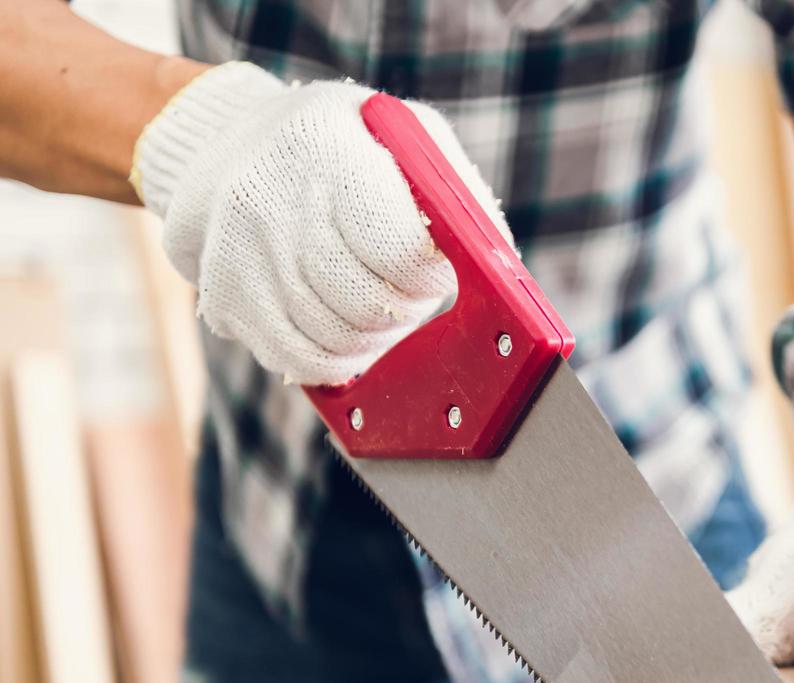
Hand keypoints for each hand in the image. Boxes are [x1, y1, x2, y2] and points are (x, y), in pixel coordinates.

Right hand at [132, 62, 511, 383]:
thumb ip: (456, 193)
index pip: (400, 252)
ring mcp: (238, 252)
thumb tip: (497, 264)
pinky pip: (298, 361)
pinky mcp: (224, 296)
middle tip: (407, 295)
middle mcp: (272, 198)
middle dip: (404, 313)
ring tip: (376, 308)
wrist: (225, 145)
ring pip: (336, 341)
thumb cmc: (344, 146)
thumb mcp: (402, 136)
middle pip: (367, 306)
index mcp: (326, 148)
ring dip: (374, 341)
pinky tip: (345, 336)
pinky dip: (336, 363)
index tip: (433, 272)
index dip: (429, 278)